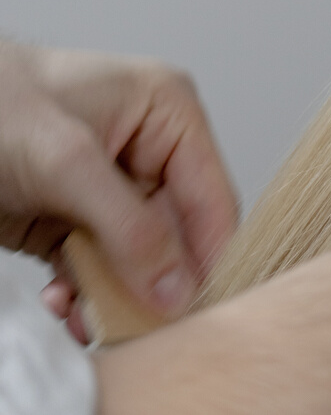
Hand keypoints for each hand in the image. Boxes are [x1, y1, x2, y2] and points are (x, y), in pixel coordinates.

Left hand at [0, 40, 237, 334]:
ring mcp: (110, 188)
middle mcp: (148, 150)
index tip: (200, 311)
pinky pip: (94, 268)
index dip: (210, 254)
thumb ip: (128, 226)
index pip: (210, 195)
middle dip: (152, 284)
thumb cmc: (0, 103)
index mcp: (168, 112)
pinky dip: (80, 293)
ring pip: (135, 261)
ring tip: (86, 317)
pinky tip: (61, 301)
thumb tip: (176, 286)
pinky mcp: (73, 219)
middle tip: (134, 325)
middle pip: (174, 235)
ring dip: (112, 296)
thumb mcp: (69, 162)